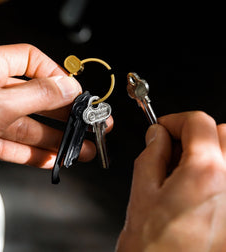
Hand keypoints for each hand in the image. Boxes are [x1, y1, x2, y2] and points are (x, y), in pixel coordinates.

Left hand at [0, 44, 111, 193]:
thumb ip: (36, 95)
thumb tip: (66, 85)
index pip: (30, 60)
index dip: (56, 75)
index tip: (75, 92)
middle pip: (33, 96)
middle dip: (62, 114)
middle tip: (85, 124)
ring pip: (26, 124)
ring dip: (52, 138)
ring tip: (77, 148)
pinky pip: (13, 142)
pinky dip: (32, 152)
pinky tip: (51, 159)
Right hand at [116, 111, 225, 251]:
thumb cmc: (153, 247)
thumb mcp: (142, 190)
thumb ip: (152, 154)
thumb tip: (157, 136)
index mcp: (205, 173)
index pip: (199, 122)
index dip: (175, 120)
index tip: (163, 129)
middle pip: (223, 132)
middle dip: (196, 133)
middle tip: (175, 147)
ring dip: (209, 151)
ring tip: (184, 169)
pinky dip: (215, 173)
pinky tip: (196, 188)